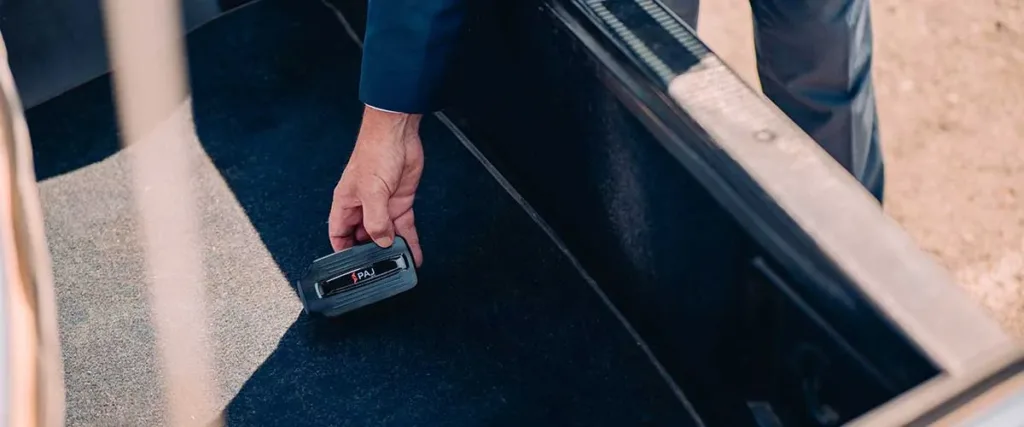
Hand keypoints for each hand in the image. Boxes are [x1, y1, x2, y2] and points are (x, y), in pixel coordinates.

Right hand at [328, 106, 423, 265]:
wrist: (398, 134)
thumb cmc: (374, 153)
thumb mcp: (371, 191)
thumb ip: (375, 221)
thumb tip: (381, 242)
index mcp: (346, 204)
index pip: (339, 235)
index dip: (343, 252)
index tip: (352, 269)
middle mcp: (363, 208)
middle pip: (364, 239)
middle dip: (371, 254)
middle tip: (382, 272)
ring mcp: (383, 206)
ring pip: (386, 236)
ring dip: (394, 250)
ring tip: (401, 267)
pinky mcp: (400, 203)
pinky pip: (404, 228)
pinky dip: (410, 241)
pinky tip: (415, 254)